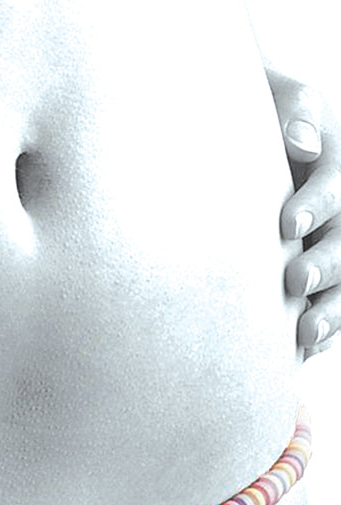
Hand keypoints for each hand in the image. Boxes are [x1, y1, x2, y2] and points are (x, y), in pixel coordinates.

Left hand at [266, 68, 340, 359]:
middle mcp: (340, 207)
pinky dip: (324, 329)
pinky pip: (331, 303)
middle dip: (327, 261)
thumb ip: (292, 108)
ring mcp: (332, 243)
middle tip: (294, 280)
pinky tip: (305, 352)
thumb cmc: (248, 112)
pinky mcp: (320, 277)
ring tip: (305, 334)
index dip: (318, 203)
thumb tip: (302, 142)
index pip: (336, 182)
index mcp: (334, 161)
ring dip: (331, 307)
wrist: (231, 139)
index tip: (286, 225)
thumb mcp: (270, 94)